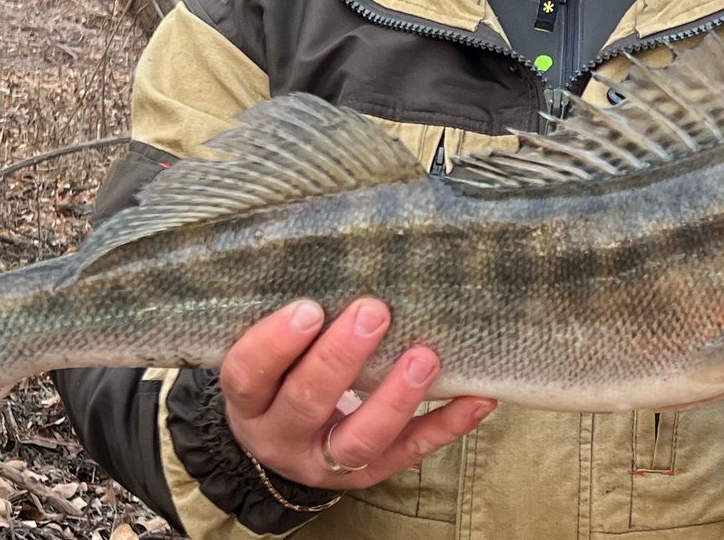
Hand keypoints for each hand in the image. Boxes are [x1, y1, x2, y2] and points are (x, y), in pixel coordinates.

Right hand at [222, 297, 495, 488]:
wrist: (285, 440)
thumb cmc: (280, 373)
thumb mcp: (267, 354)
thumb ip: (290, 318)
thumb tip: (338, 250)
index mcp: (248, 402)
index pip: (247, 376)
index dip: (274, 345)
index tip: (309, 307)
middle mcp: (280, 438)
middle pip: (305, 404)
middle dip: (340, 359)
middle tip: (373, 311)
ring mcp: (327, 463)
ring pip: (358, 441)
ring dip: (395, 398)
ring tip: (425, 356)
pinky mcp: (372, 473)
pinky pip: (411, 452)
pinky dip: (446, 426)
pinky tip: (477, 399)